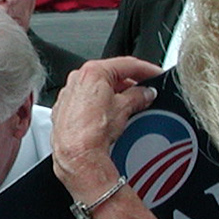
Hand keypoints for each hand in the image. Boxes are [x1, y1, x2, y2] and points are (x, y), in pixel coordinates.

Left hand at [52, 56, 162, 198]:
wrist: (75, 154)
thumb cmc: (92, 131)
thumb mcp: (124, 109)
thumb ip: (138, 96)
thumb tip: (145, 94)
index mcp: (93, 72)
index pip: (126, 64)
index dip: (145, 69)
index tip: (155, 74)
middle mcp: (77, 79)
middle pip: (110, 75)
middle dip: (129, 83)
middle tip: (145, 92)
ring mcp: (68, 94)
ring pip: (97, 88)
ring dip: (114, 94)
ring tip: (130, 106)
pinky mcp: (64, 110)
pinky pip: (86, 101)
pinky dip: (99, 104)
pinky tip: (110, 116)